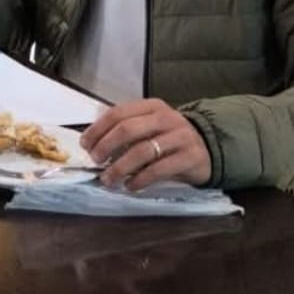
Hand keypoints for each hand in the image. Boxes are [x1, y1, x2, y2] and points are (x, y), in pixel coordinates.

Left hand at [79, 98, 212, 190]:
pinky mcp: (190, 157)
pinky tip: (130, 186)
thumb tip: (93, 145)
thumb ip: (127, 129)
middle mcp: (166, 118)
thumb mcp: (150, 126)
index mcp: (151, 106)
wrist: (208, 148)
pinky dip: (140, 179)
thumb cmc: (169, 139)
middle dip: (106, 146)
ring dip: (120, 167)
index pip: (118, 113)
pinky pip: (159, 169)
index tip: (86, 145)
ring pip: (142, 151)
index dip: (98, 129)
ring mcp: (180, 137)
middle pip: (128, 129)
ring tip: (108, 179)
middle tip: (95, 161)